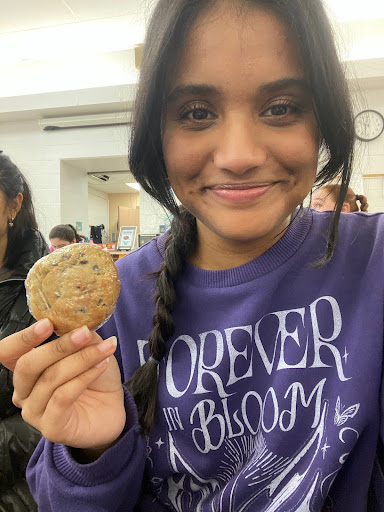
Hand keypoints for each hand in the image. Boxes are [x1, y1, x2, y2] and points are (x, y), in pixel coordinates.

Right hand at [0, 319, 125, 449]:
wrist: (114, 409)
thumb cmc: (96, 378)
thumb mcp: (89, 349)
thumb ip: (79, 337)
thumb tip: (77, 325)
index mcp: (26, 370)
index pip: (7, 352)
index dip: (22, 338)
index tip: (48, 323)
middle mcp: (23, 392)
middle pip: (28, 365)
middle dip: (58, 346)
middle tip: (84, 332)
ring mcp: (34, 412)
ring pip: (50, 379)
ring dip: (82, 359)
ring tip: (105, 348)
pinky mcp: (51, 428)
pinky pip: (63, 397)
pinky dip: (84, 377)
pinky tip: (102, 366)